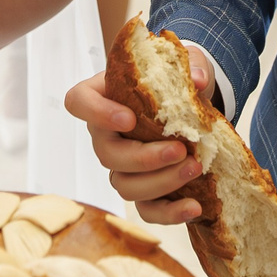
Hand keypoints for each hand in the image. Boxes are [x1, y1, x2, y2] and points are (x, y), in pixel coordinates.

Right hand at [65, 51, 215, 222]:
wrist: (194, 107)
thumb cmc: (179, 81)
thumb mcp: (188, 63)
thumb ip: (193, 66)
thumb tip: (198, 81)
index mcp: (104, 95)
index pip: (78, 101)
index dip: (96, 113)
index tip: (129, 118)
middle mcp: (106, 134)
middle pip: (106, 154)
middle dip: (143, 157)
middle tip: (179, 149)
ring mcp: (122, 165)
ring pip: (124, 186)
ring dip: (160, 182)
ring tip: (195, 168)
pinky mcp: (143, 190)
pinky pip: (146, 210)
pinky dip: (170, 213)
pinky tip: (195, 206)